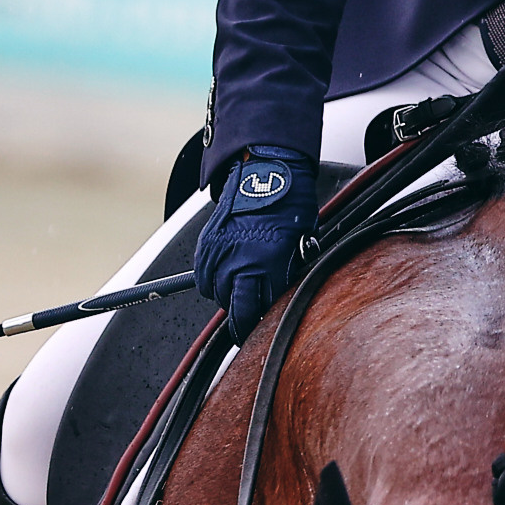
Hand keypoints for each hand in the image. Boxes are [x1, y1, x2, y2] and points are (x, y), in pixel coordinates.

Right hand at [194, 146, 316, 340]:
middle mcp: (240, 262)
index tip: (259, 330)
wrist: (267, 174)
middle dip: (243, 316)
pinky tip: (224, 275)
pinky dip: (211, 280)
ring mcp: (220, 253)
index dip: (259, 324)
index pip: (258, 311)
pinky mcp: (207, 244)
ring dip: (227, 296)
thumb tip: (280, 296)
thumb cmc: (290, 206)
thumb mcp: (301, 245)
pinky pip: (203, 276)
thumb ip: (287, 274)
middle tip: (249, 317)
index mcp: (268, 266)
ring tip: (239, 289)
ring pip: (216, 293)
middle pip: (235, 308)